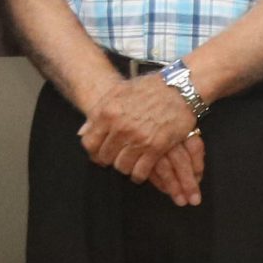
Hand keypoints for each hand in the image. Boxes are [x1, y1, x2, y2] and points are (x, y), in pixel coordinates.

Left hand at [77, 75, 206, 199]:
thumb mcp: (118, 92)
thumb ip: (99, 111)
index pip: (89, 142)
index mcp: (107, 112)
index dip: (93, 151)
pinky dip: (139, 175)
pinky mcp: (156, 147)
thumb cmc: (150, 87)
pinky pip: (140, 171)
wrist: (179, 87)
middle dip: (110, 159)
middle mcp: (120, 127)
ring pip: (121, 166)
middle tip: (117, 158)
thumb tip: (82, 131)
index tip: (99, 153)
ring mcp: (138, 138)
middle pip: (105, 156)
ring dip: (125, 167)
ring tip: (130, 163)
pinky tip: (141, 171)